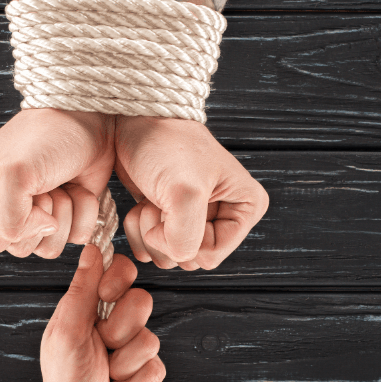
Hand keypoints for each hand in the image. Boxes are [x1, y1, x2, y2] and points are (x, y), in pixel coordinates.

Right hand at [0, 108, 114, 257]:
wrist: (88, 119)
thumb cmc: (46, 135)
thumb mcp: (16, 173)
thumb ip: (10, 220)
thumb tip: (42, 233)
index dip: (17, 221)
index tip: (29, 189)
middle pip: (18, 246)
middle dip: (41, 214)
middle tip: (46, 183)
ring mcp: (29, 214)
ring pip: (46, 248)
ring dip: (63, 213)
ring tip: (60, 183)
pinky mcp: (61, 217)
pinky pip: (73, 239)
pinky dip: (83, 213)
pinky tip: (78, 188)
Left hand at [36, 244, 165, 381]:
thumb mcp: (67, 333)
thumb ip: (82, 290)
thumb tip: (91, 248)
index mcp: (89, 310)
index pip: (121, 273)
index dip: (119, 280)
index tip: (107, 294)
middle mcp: (112, 326)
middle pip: (143, 302)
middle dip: (121, 329)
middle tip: (102, 347)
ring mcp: (132, 352)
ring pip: (151, 340)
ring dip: (126, 364)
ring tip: (108, 378)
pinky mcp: (147, 377)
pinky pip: (158, 369)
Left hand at [115, 116, 267, 270]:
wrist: (134, 121)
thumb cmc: (165, 144)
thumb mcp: (184, 192)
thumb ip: (187, 237)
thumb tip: (180, 257)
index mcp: (246, 208)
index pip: (210, 256)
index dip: (182, 239)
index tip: (170, 207)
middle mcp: (227, 216)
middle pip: (191, 259)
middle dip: (166, 234)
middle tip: (161, 200)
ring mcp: (199, 219)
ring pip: (171, 257)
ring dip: (151, 231)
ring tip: (152, 199)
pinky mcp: (172, 218)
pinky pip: (154, 249)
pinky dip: (140, 231)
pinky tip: (142, 205)